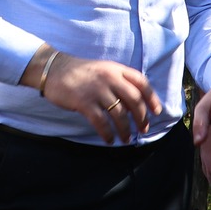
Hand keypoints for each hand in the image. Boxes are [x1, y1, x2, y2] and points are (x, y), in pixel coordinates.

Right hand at [33, 51, 159, 142]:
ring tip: (126, 139)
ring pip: (119, 114)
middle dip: (142, 117)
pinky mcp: (84, 102)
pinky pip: (101, 122)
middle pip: (134, 100)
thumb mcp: (103, 70)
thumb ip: (118, 82)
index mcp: (116, 69)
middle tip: (143, 129)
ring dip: (125, 129)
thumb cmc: (80, 72)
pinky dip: (107, 133)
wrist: (54, 69)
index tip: (156, 112)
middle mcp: (109, 78)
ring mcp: (97, 90)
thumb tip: (134, 105)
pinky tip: (109, 140)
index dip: (152, 98)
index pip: (141, 82)